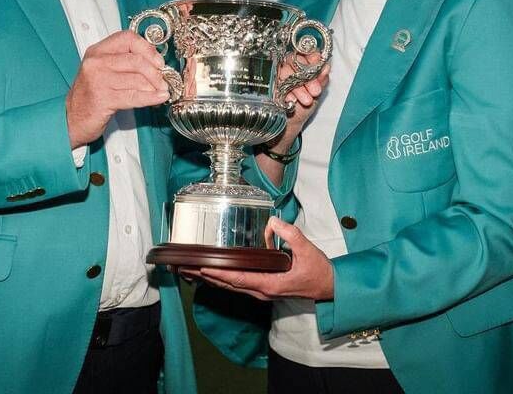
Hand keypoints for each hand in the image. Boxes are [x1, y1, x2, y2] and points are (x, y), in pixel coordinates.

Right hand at [66, 30, 169, 147]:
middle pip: (136, 60)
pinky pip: (134, 96)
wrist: (72, 118)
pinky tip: (160, 98)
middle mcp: (96, 62)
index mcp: (97, 51)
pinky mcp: (103, 99)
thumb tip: (156, 63)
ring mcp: (98, 80)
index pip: (127, 38)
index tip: (159, 61)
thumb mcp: (103, 71)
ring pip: (137, 79)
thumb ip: (124, 62)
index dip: (147, 48)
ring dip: (155, 87)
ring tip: (162, 92)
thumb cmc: (92, 95)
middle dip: (155, 72)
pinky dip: (151, 98)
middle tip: (164, 80)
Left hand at [192, 217, 334, 300]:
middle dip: (205, 277)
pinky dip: (222, 279)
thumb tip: (272, 222)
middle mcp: (262, 290)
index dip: (218, 274)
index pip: (237, 279)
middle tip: (184, 268)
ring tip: (190, 271)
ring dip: (210, 279)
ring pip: (231, 286)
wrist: (329, 287)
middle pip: (228, 284)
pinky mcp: (263, 287)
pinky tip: (212, 273)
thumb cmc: (318, 271)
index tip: (200, 268)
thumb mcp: (307, 249)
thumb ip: (290, 234)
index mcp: (269, 284)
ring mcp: (262, 291)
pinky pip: (238, 284)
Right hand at [268, 54, 329, 155]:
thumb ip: (321, 80)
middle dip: (307, 76)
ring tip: (306, 100)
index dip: (310, 56)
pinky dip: (284, 91)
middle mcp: (287, 67)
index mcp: (300, 66)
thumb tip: (326, 66)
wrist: (289, 126)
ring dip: (297, 86)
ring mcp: (275, 75)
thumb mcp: (315, 95)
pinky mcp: (266, 84)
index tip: (318, 61)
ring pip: (284, 71)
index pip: (303, 53)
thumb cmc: (302, 108)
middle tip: (316, 91)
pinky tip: (291, 100)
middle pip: (294, 60)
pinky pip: (274, 81)